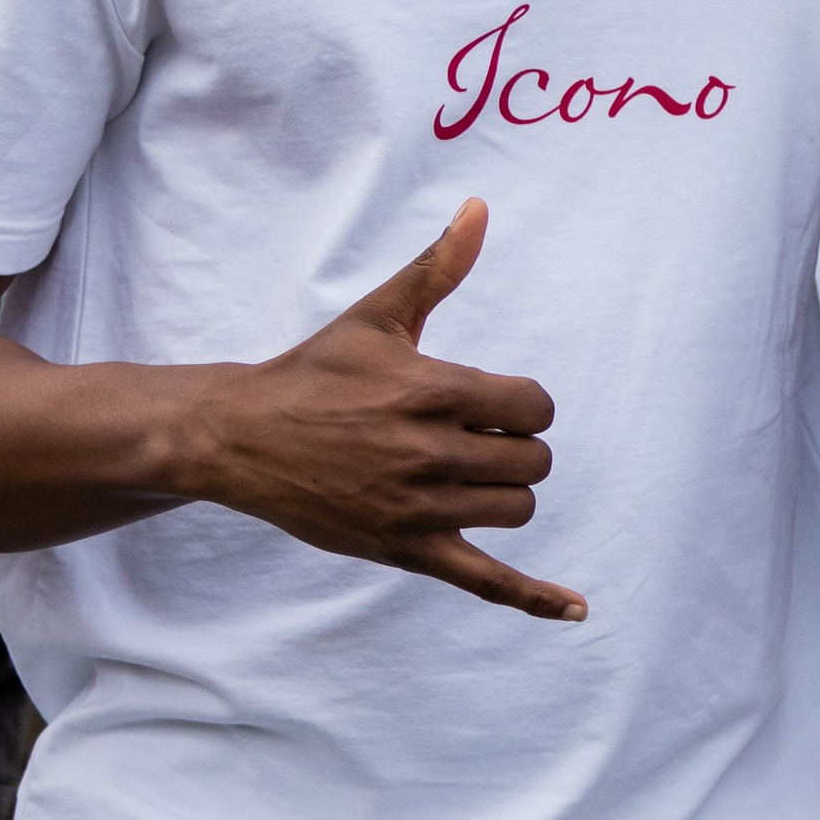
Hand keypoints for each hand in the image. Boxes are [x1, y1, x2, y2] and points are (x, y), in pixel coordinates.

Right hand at [196, 201, 583, 618]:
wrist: (241, 438)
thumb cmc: (315, 372)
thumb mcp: (378, 315)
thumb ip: (437, 267)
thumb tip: (479, 208)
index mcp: (433, 390)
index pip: (534, 405)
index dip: (521, 404)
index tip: (487, 404)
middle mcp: (431, 452)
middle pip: (532, 460)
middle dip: (512, 447)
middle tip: (468, 438)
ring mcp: (420, 508)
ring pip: (516, 510)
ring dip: (503, 493)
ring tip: (462, 476)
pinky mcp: (406, 550)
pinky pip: (487, 583)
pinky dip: (535, 599)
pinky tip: (577, 611)